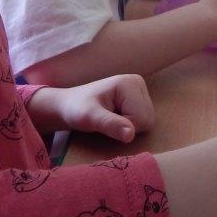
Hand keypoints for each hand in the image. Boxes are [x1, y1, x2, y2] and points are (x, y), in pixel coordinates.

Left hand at [26, 75, 154, 143]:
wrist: (68, 105)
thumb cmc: (75, 110)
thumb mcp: (89, 118)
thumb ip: (109, 124)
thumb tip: (131, 134)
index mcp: (130, 83)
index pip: (143, 119)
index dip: (125, 127)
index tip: (105, 120)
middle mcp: (138, 82)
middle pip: (148, 119)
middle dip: (128, 126)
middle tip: (107, 120)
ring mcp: (139, 89)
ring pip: (147, 120)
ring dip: (129, 126)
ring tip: (110, 118)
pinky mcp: (138, 96)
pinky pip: (144, 119)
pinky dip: (130, 123)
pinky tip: (116, 117)